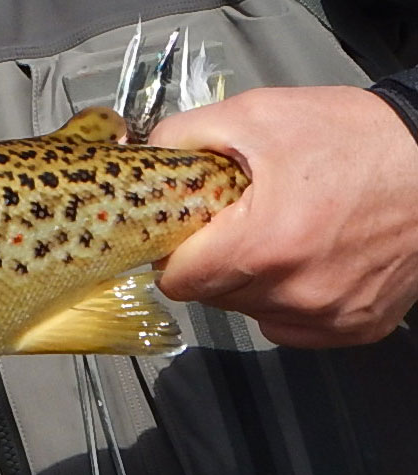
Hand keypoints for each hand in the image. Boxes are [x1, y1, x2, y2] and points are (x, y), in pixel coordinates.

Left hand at [151, 86, 417, 347]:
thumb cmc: (359, 137)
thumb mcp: (257, 116)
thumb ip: (185, 136)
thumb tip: (147, 158)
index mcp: (265, 244)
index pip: (178, 279)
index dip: (176, 250)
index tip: (189, 231)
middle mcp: (298, 291)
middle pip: (213, 296)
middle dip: (216, 260)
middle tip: (243, 220)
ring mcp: (330, 315)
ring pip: (252, 311)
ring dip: (253, 280)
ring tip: (284, 232)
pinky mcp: (357, 326)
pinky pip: (293, 326)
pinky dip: (290, 299)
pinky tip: (309, 258)